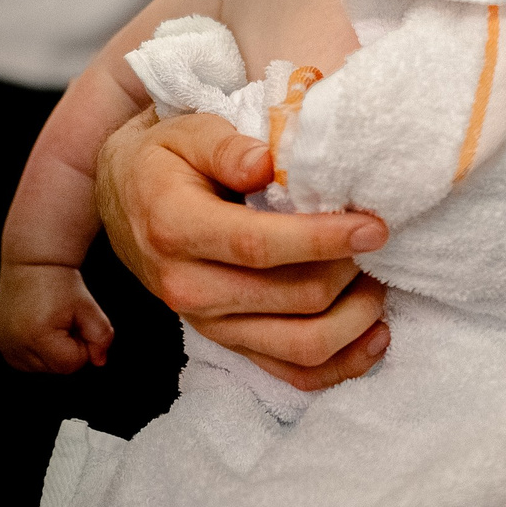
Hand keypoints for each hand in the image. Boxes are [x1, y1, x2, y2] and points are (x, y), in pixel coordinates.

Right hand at [0, 261, 114, 374]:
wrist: (33, 258)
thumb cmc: (63, 282)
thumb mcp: (89, 308)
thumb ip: (102, 338)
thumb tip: (100, 362)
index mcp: (36, 337)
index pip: (70, 365)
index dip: (81, 345)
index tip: (77, 321)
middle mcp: (14, 344)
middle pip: (54, 368)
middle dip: (66, 347)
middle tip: (63, 317)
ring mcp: (2, 342)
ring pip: (39, 366)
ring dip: (50, 349)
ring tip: (48, 319)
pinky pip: (23, 358)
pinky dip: (34, 346)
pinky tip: (36, 323)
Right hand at [94, 111, 392, 390]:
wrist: (126, 201)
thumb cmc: (165, 160)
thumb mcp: (187, 133)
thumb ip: (226, 146)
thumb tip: (267, 164)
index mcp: (176, 229)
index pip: (259, 245)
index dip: (323, 239)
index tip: (372, 227)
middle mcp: (190, 287)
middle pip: (293, 299)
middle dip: (349, 272)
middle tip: (378, 241)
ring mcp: (209, 324)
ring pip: (300, 346)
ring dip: (354, 319)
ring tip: (378, 282)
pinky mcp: (228, 343)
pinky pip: (292, 373)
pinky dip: (341, 364)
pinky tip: (373, 335)